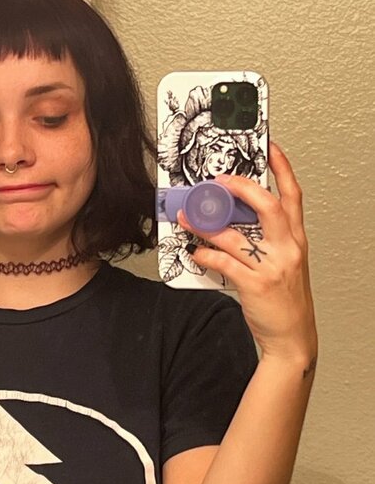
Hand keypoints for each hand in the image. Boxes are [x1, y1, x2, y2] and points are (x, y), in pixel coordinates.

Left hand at [176, 141, 317, 364]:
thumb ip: (267, 240)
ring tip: (189, 218)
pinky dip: (206, 256)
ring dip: (207, 225)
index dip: (282, 169)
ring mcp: (272, 267)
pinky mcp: (255, 285)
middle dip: (241, 189)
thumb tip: (234, 219)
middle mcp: (287, 248)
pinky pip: (225, 263)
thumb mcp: (284, 263)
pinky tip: (195, 252)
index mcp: (295, 239)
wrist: (292, 336)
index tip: (269, 147)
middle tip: (217, 182)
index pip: (292, 195)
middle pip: (267, 206)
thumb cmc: (285, 299)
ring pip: (236, 236)